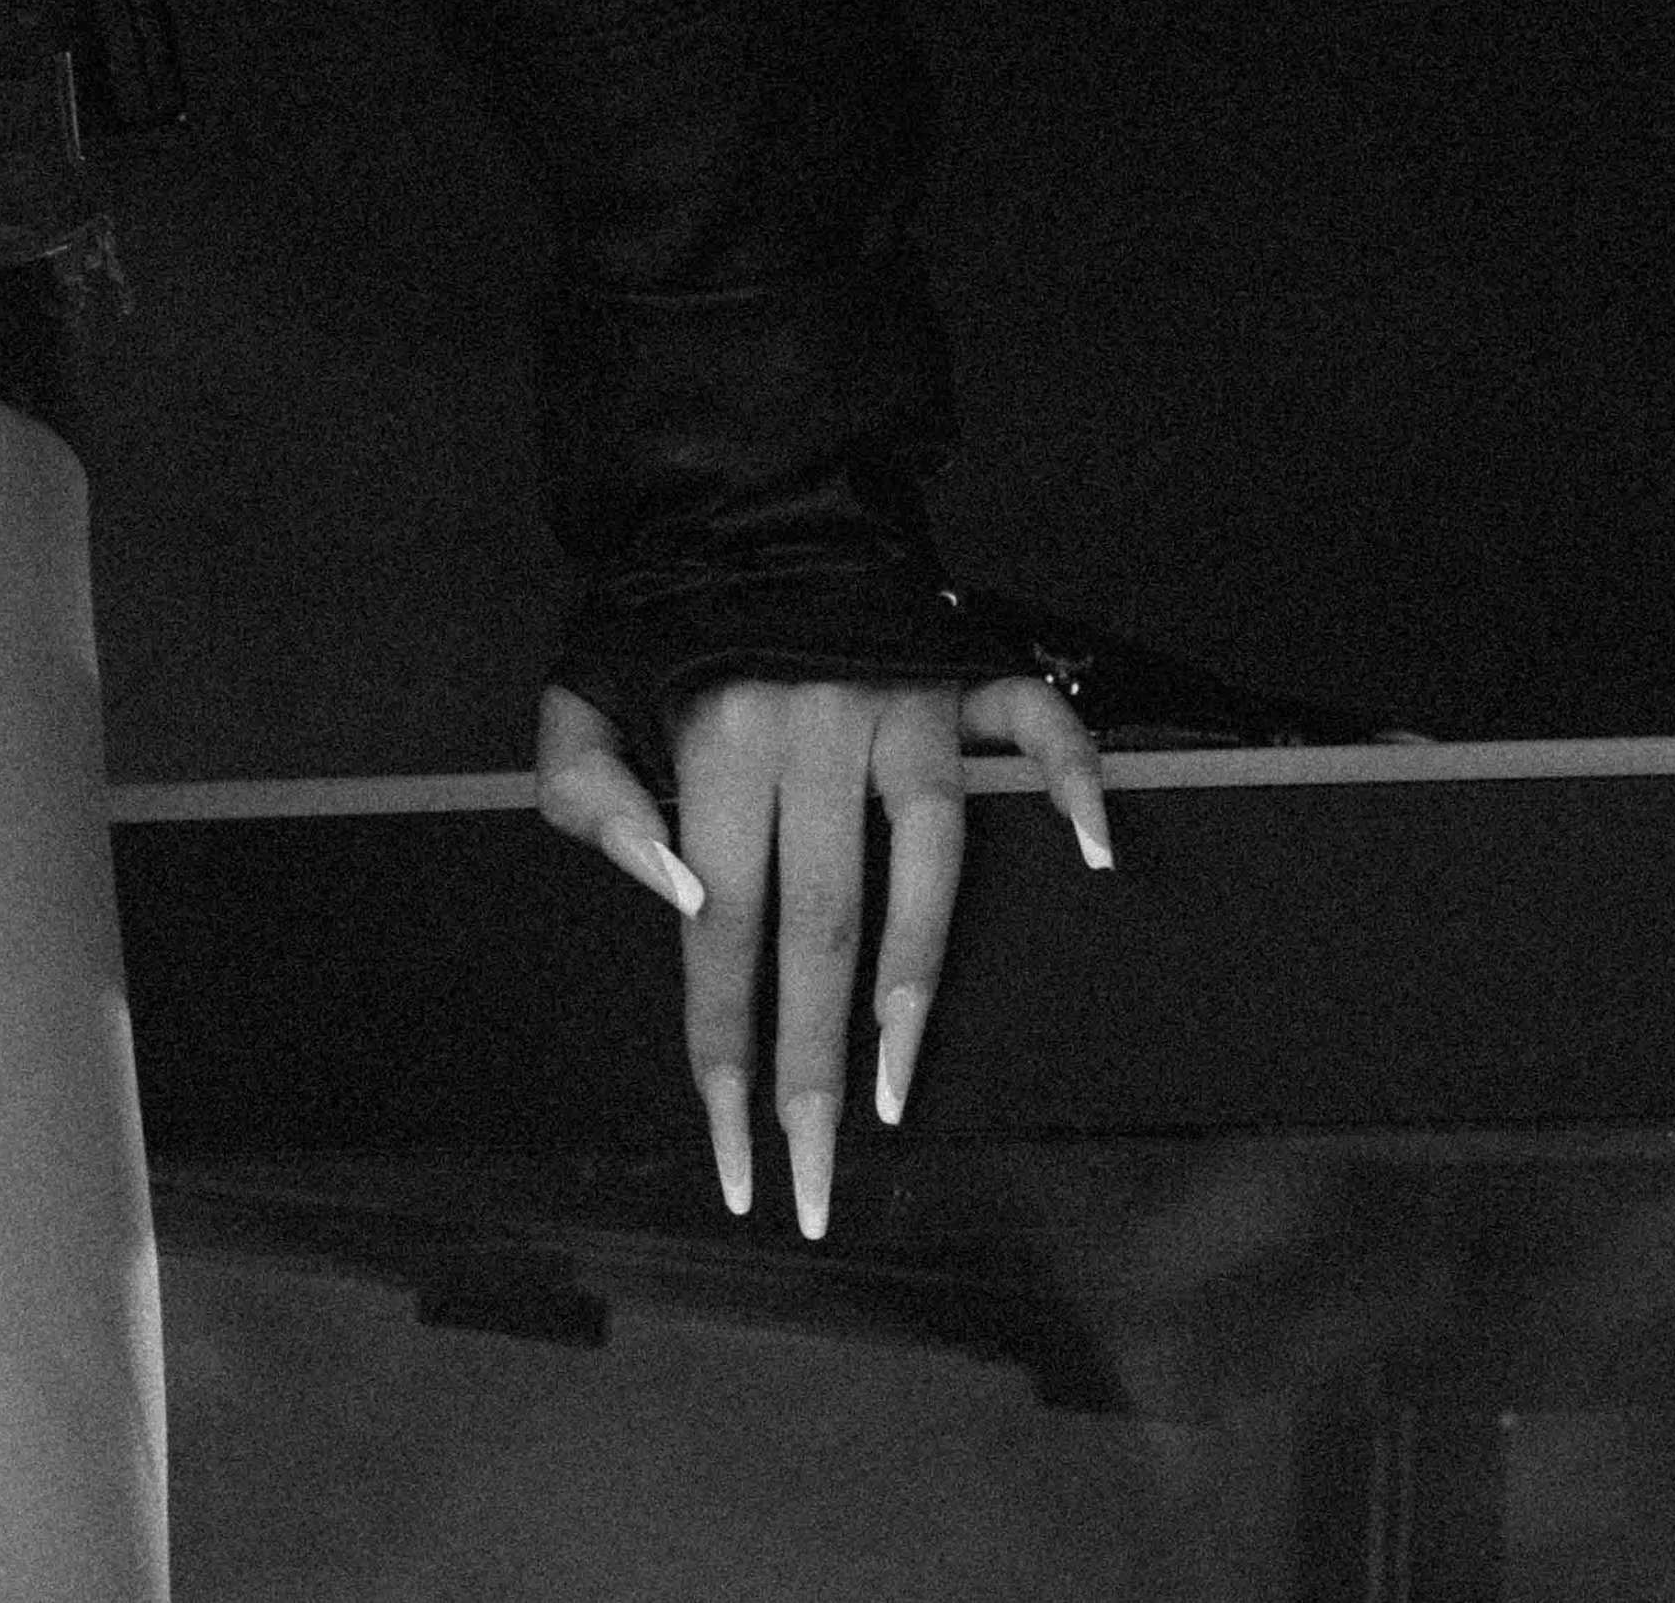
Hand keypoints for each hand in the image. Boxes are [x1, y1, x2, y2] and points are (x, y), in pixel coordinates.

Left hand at [534, 670, 1112, 1234]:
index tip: (733, 1153)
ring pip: (929, 857)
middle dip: (812, 1065)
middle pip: (823, 924)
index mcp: (718, 737)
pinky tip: (1097, 852)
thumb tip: (683, 903)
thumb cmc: (658, 618)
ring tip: (895, 1091)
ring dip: (917, 982)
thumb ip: (594, 800)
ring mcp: (904, 697)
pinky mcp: (965, 669)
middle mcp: (818, 724)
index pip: (721, 928)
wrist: (739, 496)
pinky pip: (1036, 722)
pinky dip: (1073, 780)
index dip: (725, 1046)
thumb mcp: (577, 698)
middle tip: (814, 1180)